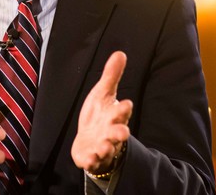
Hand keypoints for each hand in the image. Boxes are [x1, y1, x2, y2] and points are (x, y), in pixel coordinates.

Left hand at [71, 51, 132, 174]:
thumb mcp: (103, 93)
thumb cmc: (100, 115)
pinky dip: (91, 161)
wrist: (91, 139)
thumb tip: (120, 53)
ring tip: (103, 146)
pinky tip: (89, 159)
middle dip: (120, 133)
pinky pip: (92, 162)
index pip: (122, 111)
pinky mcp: (90, 157)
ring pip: (106, 149)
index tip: (126, 103)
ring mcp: (101, 146)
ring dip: (105, 148)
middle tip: (123, 133)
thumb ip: (112, 75)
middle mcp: (110, 132)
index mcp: (115, 115)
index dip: (124, 108)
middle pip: (118, 133)